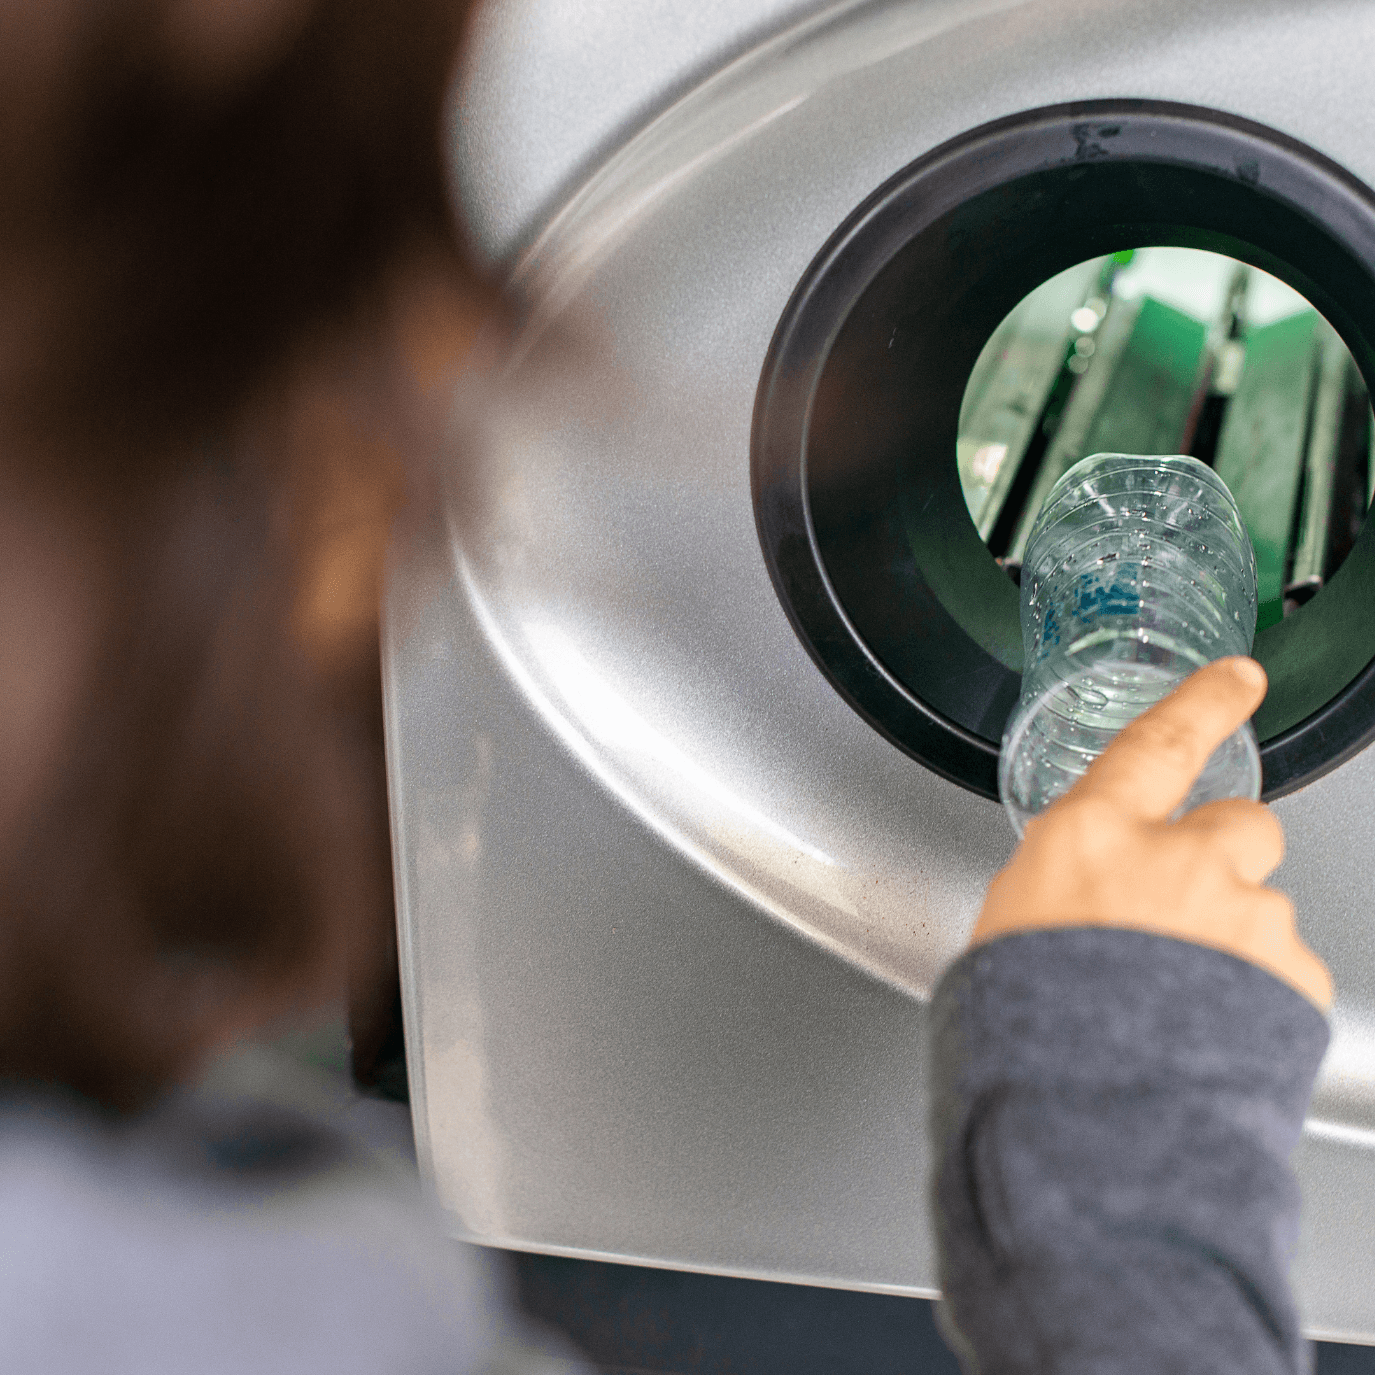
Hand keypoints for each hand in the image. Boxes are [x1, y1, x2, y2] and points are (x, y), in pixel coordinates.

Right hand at [973, 656, 1331, 1010]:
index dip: (1205, 702)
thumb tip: (1083, 894)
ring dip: (1236, 938)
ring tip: (1185, 1003)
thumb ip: (1064, 888)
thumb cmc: (1025, 1030)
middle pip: (1242, 822)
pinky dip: (1258, 995)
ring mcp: (1243, 916)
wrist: (1086, 1126)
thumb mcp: (1009, 928)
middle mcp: (1176, 859)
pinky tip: (1213, 1032)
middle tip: (1189, 909)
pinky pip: (1286, 969)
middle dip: (1227, 854)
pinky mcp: (1290, 977)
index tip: (1240, 678)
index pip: (1158, 742)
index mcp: (1091, 838)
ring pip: (1264, 905)